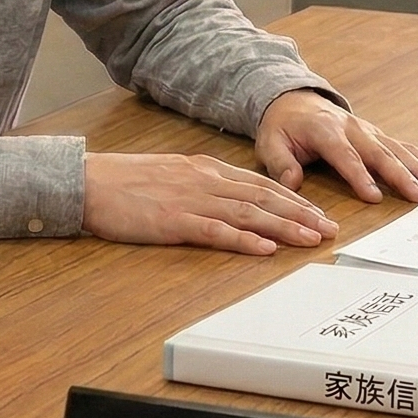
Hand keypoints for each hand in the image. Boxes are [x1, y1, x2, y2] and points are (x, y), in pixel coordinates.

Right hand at [81, 151, 340, 255]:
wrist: (87, 181)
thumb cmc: (124, 182)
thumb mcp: (171, 174)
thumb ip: (201, 184)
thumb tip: (230, 198)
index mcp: (205, 169)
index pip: (260, 183)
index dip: (293, 199)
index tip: (317, 213)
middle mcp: (205, 180)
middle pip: (264, 197)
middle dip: (301, 213)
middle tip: (329, 229)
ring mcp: (191, 200)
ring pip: (248, 214)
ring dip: (284, 227)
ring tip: (310, 239)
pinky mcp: (173, 221)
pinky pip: (216, 231)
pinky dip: (243, 241)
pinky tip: (265, 249)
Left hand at [254, 89, 417, 203]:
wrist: (295, 100)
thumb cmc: (282, 127)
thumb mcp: (270, 143)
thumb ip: (280, 163)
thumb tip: (292, 183)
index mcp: (325, 131)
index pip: (345, 156)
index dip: (359, 176)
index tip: (374, 197)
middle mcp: (353, 129)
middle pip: (381, 154)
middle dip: (402, 176)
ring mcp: (370, 131)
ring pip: (399, 151)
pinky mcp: (379, 135)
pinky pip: (406, 148)